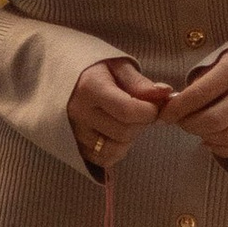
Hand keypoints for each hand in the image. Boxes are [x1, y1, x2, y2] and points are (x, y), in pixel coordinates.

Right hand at [68, 57, 172, 176]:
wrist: (62, 76)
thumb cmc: (95, 70)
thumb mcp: (118, 66)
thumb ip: (140, 83)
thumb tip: (166, 94)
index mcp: (89, 88)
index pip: (127, 111)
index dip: (149, 111)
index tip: (154, 105)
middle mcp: (78, 113)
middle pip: (124, 132)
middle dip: (141, 123)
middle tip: (141, 111)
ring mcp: (74, 133)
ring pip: (115, 149)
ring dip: (129, 139)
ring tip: (127, 122)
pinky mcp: (74, 147)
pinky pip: (103, 159)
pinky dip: (116, 151)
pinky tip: (116, 134)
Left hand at [163, 49, 227, 166]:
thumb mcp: (216, 63)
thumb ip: (196, 83)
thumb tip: (170, 105)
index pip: (200, 94)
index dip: (177, 108)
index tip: (165, 114)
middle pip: (213, 120)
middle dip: (189, 125)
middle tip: (180, 121)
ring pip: (227, 137)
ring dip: (204, 136)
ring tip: (196, 127)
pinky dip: (220, 148)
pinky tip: (210, 138)